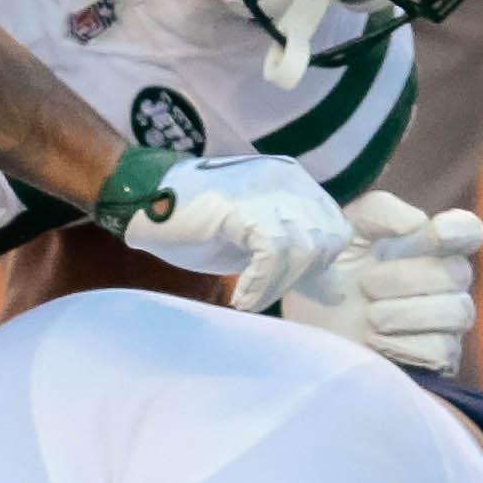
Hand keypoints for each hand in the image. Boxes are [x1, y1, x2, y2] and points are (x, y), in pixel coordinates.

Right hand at [113, 152, 352, 312]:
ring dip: (277, 286)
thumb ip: (298, 261)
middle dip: (299, 277)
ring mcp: (266, 193)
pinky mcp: (242, 209)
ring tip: (249, 299)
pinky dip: (259, 285)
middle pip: (325, 243)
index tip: (285, 282)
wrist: (145, 197)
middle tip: (264, 290)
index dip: (317, 265)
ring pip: (302, 250)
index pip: (337, 232)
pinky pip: (270, 255)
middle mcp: (288, 182)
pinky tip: (241, 300)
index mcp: (297, 183)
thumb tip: (337, 296)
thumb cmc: (200, 221)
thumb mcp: (258, 241)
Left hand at [279, 191, 482, 370]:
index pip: (467, 230)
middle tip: (366, 284)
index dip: (460, 230)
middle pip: (458, 273)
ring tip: (369, 316)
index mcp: (427, 243)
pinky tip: (375, 341)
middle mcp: (445, 279)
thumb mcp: (344, 230)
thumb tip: (417, 224)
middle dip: (406, 278)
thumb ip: (379, 213)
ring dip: (405, 312)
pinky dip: (404, 345)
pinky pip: (442, 350)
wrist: (304, 322)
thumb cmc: (330, 269)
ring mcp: (445, 321)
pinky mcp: (437, 357)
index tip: (437, 233)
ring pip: (457, 312)